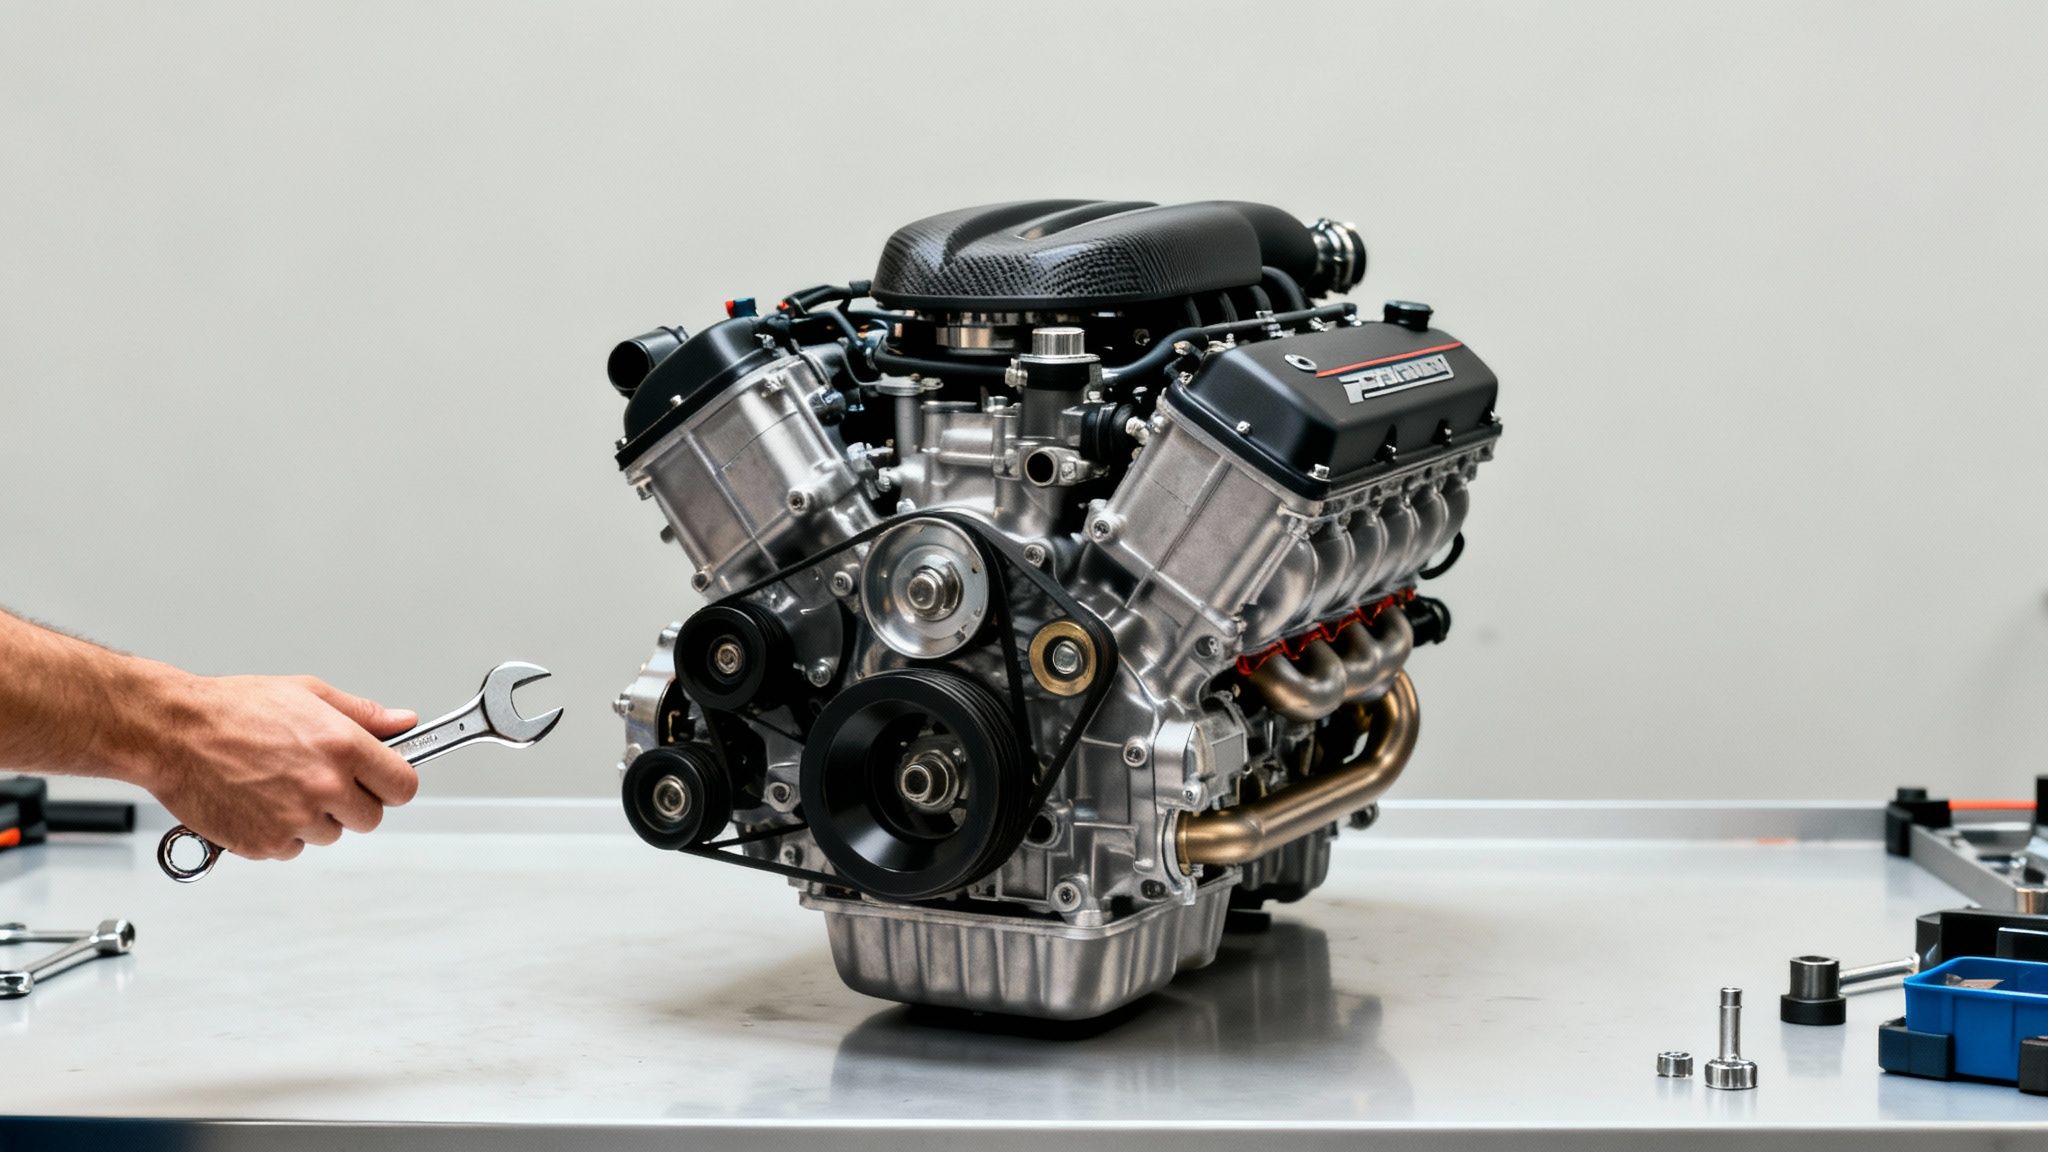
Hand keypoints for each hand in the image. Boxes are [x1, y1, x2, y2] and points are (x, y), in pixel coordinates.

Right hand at [143, 672, 419, 859]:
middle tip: (321, 779)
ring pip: (331, 835)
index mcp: (343, 747)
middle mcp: (324, 786)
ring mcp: (295, 819)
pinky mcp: (265, 844)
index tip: (381, 780)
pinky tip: (260, 802)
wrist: (173, 733)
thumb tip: (403, 723)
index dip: (392, 783)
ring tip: (281, 784)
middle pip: (371, 818)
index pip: (403, 787)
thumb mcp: (309, 693)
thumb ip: (364, 714)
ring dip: (315, 818)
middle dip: (353, 802)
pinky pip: (292, 849)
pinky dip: (281, 833)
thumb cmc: (233, 710)